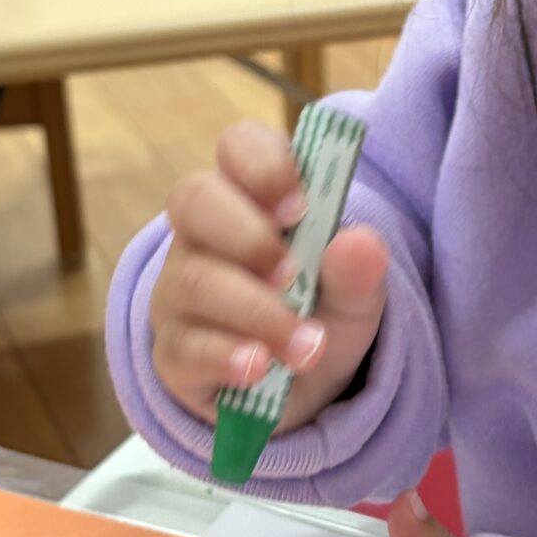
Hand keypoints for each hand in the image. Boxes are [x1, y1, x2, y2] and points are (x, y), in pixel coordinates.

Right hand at [148, 119, 388, 429]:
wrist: (296, 389)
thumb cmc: (317, 314)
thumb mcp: (353, 296)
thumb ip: (358, 271)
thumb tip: (362, 244)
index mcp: (250, 197)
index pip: (238, 147)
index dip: (264, 165)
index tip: (300, 208)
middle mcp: (203, 235)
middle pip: (194, 199)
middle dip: (248, 235)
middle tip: (293, 274)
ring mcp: (179, 292)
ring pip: (194, 281)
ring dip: (256, 312)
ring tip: (307, 346)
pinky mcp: (173, 352)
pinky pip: (184, 347)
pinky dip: (227, 357)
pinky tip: (261, 368)